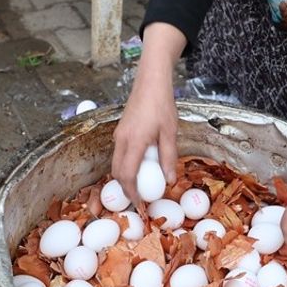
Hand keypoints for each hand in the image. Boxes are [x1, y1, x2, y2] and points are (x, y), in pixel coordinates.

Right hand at [111, 23, 186, 205]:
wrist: (150, 82)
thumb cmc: (162, 105)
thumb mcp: (170, 133)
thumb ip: (169, 158)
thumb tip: (170, 181)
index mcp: (134, 141)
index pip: (127, 175)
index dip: (132, 193)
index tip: (140, 204)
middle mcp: (121, 140)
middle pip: (117, 172)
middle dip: (126, 188)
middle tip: (140, 198)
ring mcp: (118, 135)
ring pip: (116, 163)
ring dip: (125, 177)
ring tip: (141, 185)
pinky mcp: (120, 131)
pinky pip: (119, 153)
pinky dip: (126, 164)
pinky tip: (140, 166)